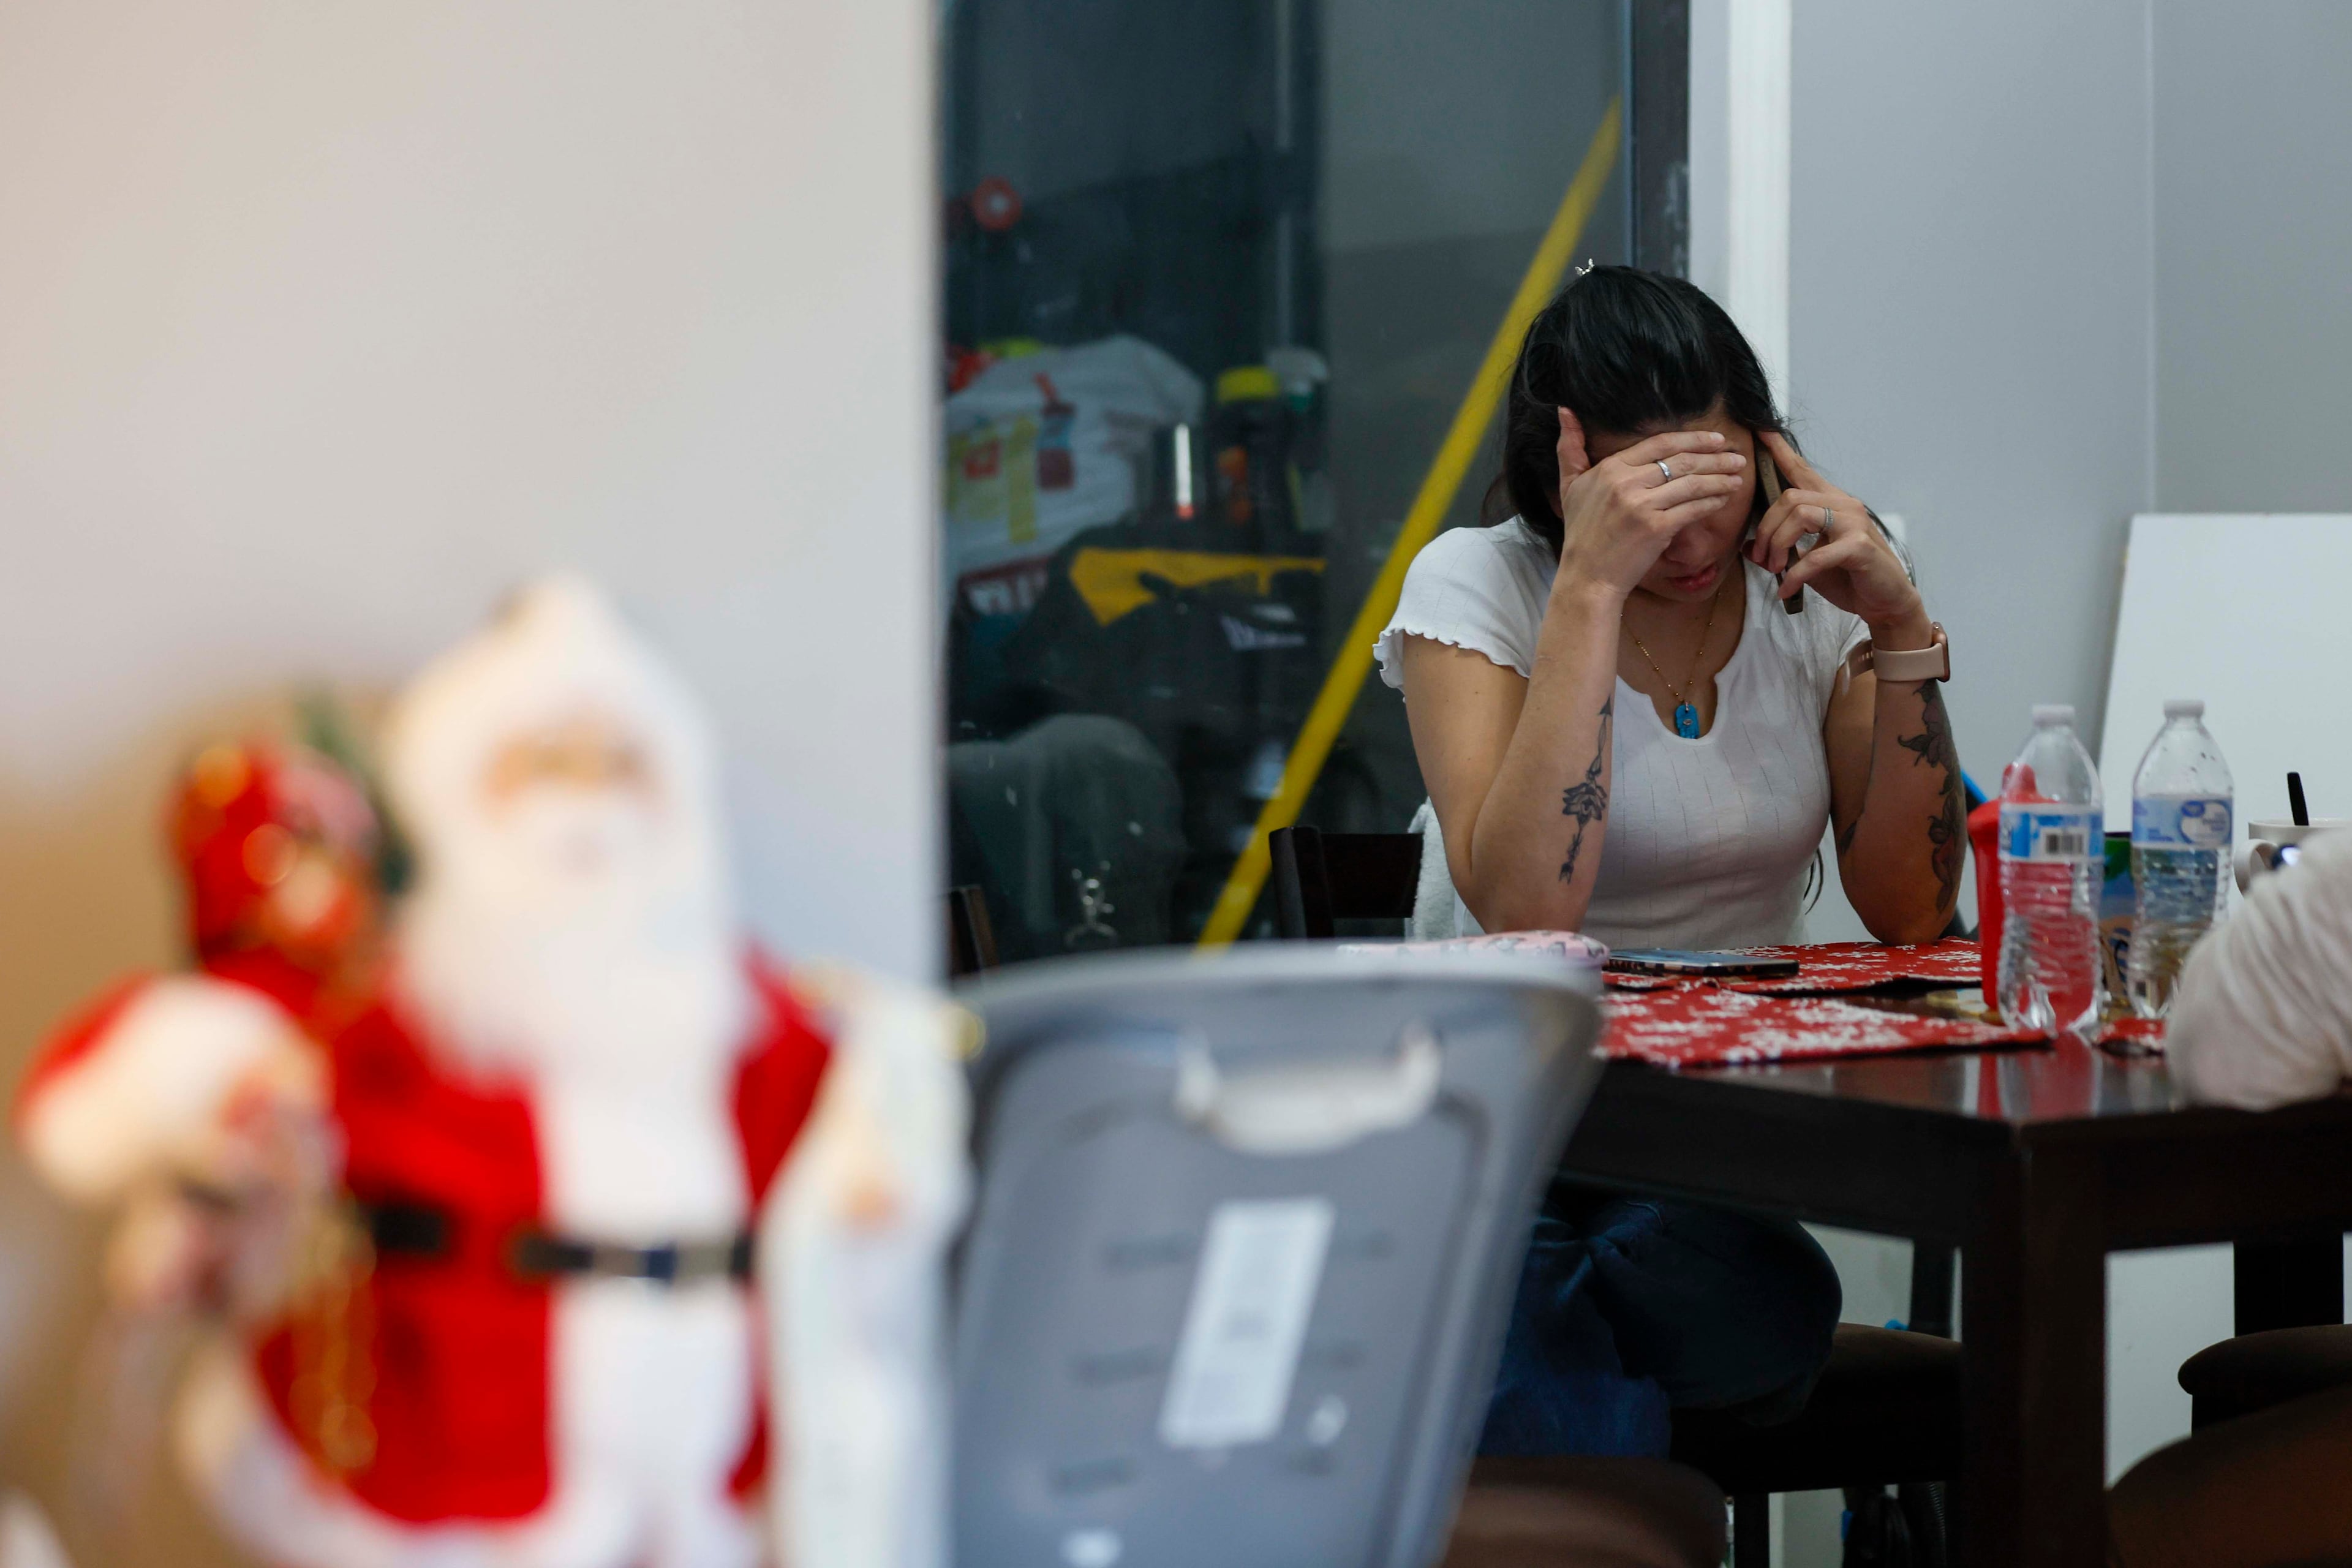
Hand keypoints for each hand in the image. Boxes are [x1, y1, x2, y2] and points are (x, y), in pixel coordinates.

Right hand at [1550, 410, 1745, 601]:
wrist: (1587, 577)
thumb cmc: (1581, 533)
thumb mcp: (1569, 486)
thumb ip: (1570, 447)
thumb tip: (1565, 409)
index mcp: (1610, 468)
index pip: (1660, 443)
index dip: (1693, 439)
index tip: (1716, 440)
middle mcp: (1627, 482)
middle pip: (1681, 461)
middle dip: (1715, 457)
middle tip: (1737, 457)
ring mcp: (1642, 505)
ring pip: (1692, 483)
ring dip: (1720, 478)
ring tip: (1739, 477)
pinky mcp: (1656, 528)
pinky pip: (1693, 508)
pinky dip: (1712, 502)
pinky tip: (1723, 499)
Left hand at [1748, 431, 1927, 637]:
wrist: (1884, 601)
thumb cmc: (1848, 577)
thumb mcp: (1805, 562)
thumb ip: (1781, 550)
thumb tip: (1748, 547)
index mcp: (1831, 502)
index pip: (1801, 470)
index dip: (1780, 451)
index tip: (1760, 431)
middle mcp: (1844, 504)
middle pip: (1789, 497)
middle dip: (1766, 529)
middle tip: (1762, 559)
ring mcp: (1854, 523)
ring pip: (1800, 515)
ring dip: (1777, 545)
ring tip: (1774, 570)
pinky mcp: (1859, 546)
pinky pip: (1814, 555)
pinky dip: (1795, 574)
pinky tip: (1787, 589)